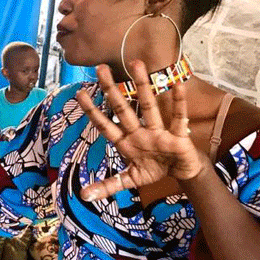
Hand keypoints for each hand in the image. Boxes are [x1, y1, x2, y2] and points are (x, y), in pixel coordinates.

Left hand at [75, 61, 208, 201]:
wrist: (180, 172)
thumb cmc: (153, 168)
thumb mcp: (129, 179)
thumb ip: (108, 185)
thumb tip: (84, 195)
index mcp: (125, 142)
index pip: (105, 124)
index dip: (92, 110)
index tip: (79, 93)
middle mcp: (139, 131)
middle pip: (123, 108)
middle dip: (111, 89)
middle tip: (99, 68)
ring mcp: (158, 130)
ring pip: (148, 105)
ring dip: (143, 86)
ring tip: (136, 63)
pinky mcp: (178, 135)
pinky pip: (178, 117)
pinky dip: (179, 103)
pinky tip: (178, 85)